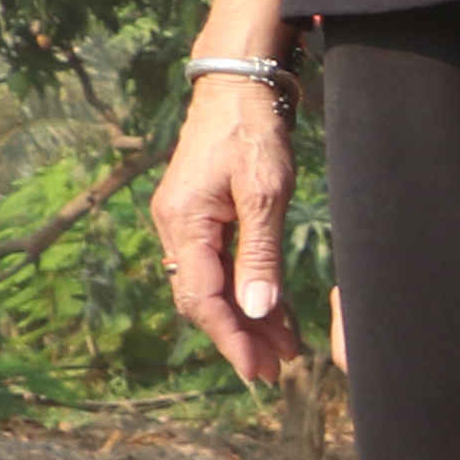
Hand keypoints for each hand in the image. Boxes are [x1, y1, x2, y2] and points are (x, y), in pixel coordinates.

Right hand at [153, 67, 300, 389]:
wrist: (237, 87)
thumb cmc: (251, 132)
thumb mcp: (265, 193)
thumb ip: (260, 254)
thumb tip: (254, 311)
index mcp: (184, 225)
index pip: (203, 298)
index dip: (230, 338)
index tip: (256, 371)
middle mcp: (176, 229)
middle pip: (205, 299)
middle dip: (240, 337)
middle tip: (276, 372)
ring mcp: (187, 224)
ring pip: (215, 286)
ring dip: (247, 319)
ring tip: (284, 352)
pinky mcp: (203, 217)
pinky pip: (222, 266)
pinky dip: (247, 291)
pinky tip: (274, 315)